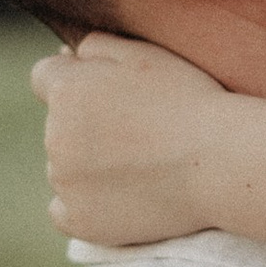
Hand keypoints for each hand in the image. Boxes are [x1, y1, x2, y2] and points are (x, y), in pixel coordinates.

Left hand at [33, 33, 233, 246]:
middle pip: (57, 126)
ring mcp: (65, 182)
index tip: (104, 96)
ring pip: (64, 169)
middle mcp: (54, 135)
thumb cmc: (191, 101)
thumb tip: (69, 55)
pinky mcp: (80, 220)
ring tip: (141, 168)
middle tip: (138, 135)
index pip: (45, 78)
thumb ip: (96, 46)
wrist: (221, 162)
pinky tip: (118, 198)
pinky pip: (64, 212)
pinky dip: (85, 207)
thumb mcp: (145, 53)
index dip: (74, 83)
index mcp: (66, 89)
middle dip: (86, 127)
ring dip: (88, 167)